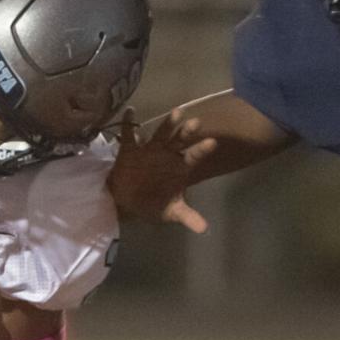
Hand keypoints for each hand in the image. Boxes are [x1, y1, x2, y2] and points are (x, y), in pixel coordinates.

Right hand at [107, 107, 217, 233]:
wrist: (128, 202)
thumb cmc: (153, 202)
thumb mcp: (171, 211)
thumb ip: (187, 216)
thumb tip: (204, 229)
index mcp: (180, 166)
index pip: (194, 156)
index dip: (202, 149)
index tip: (212, 142)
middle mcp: (167, 153)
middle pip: (180, 140)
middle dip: (187, 132)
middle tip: (196, 123)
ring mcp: (150, 149)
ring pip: (161, 134)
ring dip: (168, 124)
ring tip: (177, 113)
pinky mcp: (131, 149)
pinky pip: (129, 135)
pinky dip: (129, 124)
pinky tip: (130, 110)